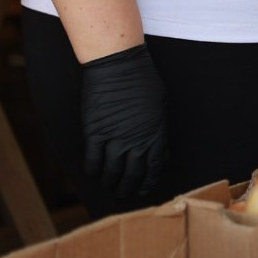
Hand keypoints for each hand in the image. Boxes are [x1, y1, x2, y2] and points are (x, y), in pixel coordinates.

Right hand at [81, 42, 167, 199]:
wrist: (118, 63)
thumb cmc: (142, 79)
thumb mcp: (161, 105)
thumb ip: (161, 132)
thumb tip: (163, 155)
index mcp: (155, 133)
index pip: (153, 168)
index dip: (148, 182)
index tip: (144, 189)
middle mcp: (136, 140)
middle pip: (132, 174)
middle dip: (129, 188)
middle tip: (124, 194)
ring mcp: (114, 138)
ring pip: (112, 172)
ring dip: (111, 183)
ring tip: (110, 187)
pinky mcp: (95, 133)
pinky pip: (93, 161)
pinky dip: (93, 172)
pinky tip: (94, 174)